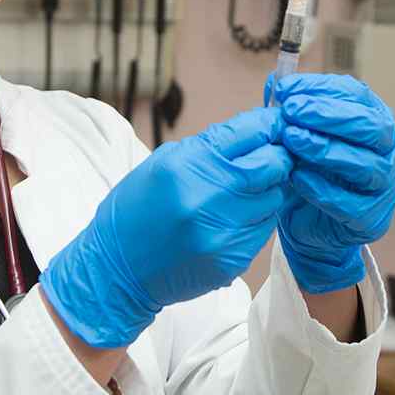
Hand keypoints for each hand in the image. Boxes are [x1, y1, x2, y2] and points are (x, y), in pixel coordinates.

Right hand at [41, 108, 290, 348]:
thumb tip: (255, 131)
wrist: (117, 269)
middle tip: (270, 157)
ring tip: (239, 194)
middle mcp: (208, 197)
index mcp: (187, 164)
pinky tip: (230, 221)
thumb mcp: (163, 163)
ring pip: (274, 198)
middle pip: (273, 165)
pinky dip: (255, 220)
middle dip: (277, 157)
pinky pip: (264, 229)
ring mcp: (223, 232)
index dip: (269, 125)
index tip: (276, 125)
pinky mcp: (232, 259)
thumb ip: (210, 147)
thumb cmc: (138, 209)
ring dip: (265, 192)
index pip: (249, 132)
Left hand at [264, 73, 394, 293]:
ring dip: (325, 149)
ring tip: (292, 139)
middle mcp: (387, 150)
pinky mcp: (371, 218)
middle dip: (328, 115)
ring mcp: (384, 185)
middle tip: (292, 110)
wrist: (307, 221)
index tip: (286, 89)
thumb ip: (292, 109)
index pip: (356, 95)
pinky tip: (298, 177)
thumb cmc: (309, 168)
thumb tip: (276, 81)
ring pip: (365, 164)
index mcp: (373, 119)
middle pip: (371, 126)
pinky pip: (352, 204)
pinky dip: (324, 189)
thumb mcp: (299, 133)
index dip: (321, 89)